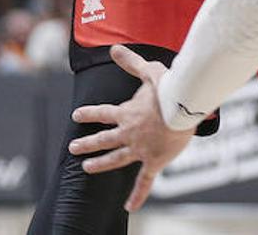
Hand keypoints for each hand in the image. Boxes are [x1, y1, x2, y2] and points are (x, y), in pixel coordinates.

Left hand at [68, 44, 194, 211]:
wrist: (184, 108)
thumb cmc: (170, 87)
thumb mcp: (149, 70)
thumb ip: (131, 62)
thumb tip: (114, 48)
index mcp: (127, 112)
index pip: (103, 113)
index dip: (89, 114)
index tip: (76, 115)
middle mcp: (128, 132)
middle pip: (103, 139)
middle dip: (87, 143)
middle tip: (73, 148)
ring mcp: (139, 148)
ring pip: (115, 159)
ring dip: (100, 164)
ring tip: (87, 168)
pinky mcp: (153, 161)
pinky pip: (144, 181)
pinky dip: (137, 195)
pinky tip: (129, 208)